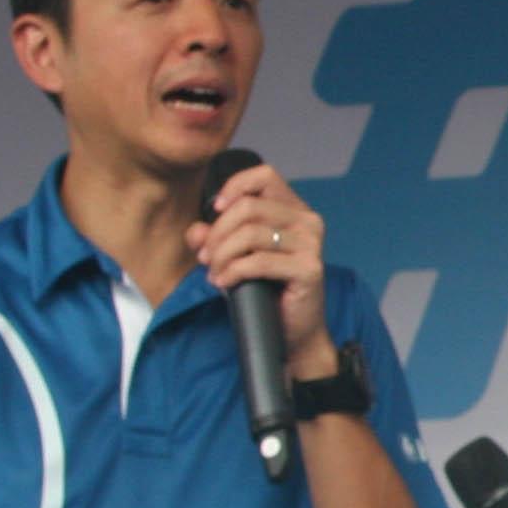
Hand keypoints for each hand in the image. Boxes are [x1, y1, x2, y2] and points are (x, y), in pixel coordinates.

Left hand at [190, 158, 330, 371]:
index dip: (235, 186)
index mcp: (295, 210)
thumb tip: (196, 231)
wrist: (295, 331)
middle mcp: (308, 221)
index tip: (215, 210)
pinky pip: (258, 262)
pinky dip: (232, 272)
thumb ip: (214, 238)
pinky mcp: (308, 269)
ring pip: (250, 233)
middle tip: (205, 256)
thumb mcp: (236, 257)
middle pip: (249, 206)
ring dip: (222, 254)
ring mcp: (311, 245)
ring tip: (213, 272)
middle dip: (218, 232)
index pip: (265, 176)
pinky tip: (224, 283)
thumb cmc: (268, 290)